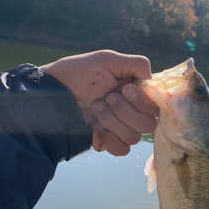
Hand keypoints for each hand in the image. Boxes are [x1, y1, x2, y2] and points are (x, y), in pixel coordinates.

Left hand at [40, 50, 157, 155]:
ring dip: (113, 120)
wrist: (53, 92)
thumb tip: (151, 78)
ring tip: (96, 107)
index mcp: (134, 94)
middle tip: (107, 97)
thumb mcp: (108, 60)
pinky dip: (111, 137)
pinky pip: (123, 149)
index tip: (125, 88)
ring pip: (135, 137)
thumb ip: (136, 64)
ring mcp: (119, 129)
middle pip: (149, 125)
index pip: (156, 107)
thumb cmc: (78, 73)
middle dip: (126, 110)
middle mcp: (131, 113)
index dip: (143, 101)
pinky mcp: (107, 142)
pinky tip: (96, 125)